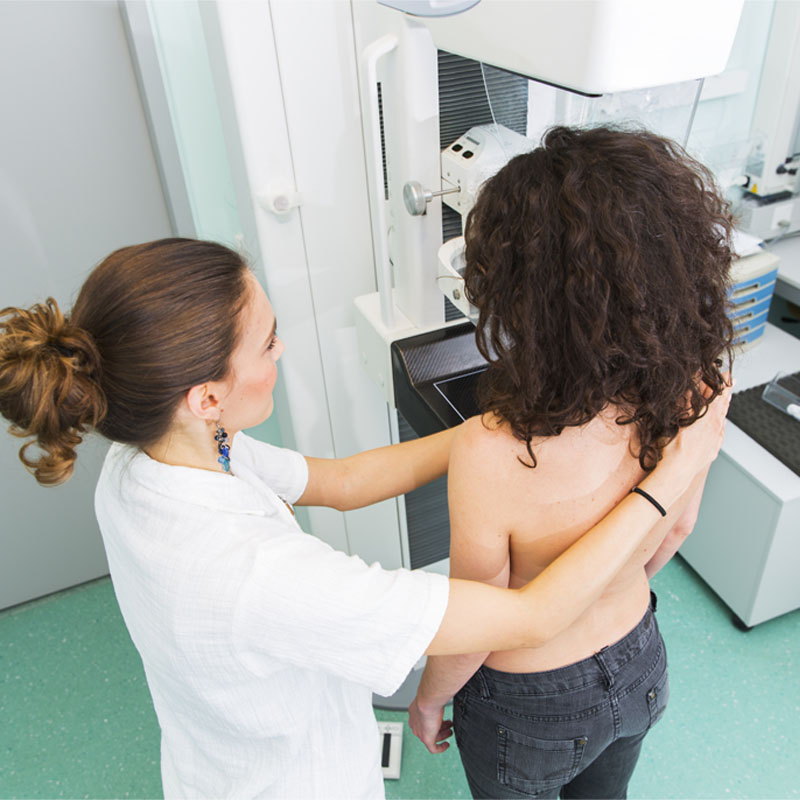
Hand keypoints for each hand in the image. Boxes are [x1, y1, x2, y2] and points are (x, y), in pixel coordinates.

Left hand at [408, 696, 453, 753]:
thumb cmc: (430, 696)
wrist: (428, 700)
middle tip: (448, 725)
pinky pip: (433, 748)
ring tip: (450, 731)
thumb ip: (434, 699)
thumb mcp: (431, 698)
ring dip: (442, 735)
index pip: (423, 719)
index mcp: (414, 712)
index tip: (441, 718)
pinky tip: (446, 745)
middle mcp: (415, 723)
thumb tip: (440, 695)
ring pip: (431, 737)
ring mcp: (420, 732)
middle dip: (439, 726)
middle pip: (428, 728)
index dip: (433, 719)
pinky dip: (441, 748)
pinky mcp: (426, 739)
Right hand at [645, 375, 732, 506]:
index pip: (721, 397)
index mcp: (710, 419)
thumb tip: (692, 385)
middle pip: (723, 408)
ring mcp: (716, 441)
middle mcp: (717, 429)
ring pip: (722, 422)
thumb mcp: (678, 419)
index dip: (725, 385)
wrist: (677, 472)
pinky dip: (719, 426)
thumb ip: (687, 401)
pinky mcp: (712, 451)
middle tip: (727, 386)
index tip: (728, 376)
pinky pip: (719, 435)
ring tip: (722, 403)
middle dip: (725, 396)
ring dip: (722, 410)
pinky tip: (716, 426)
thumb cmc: (674, 448)